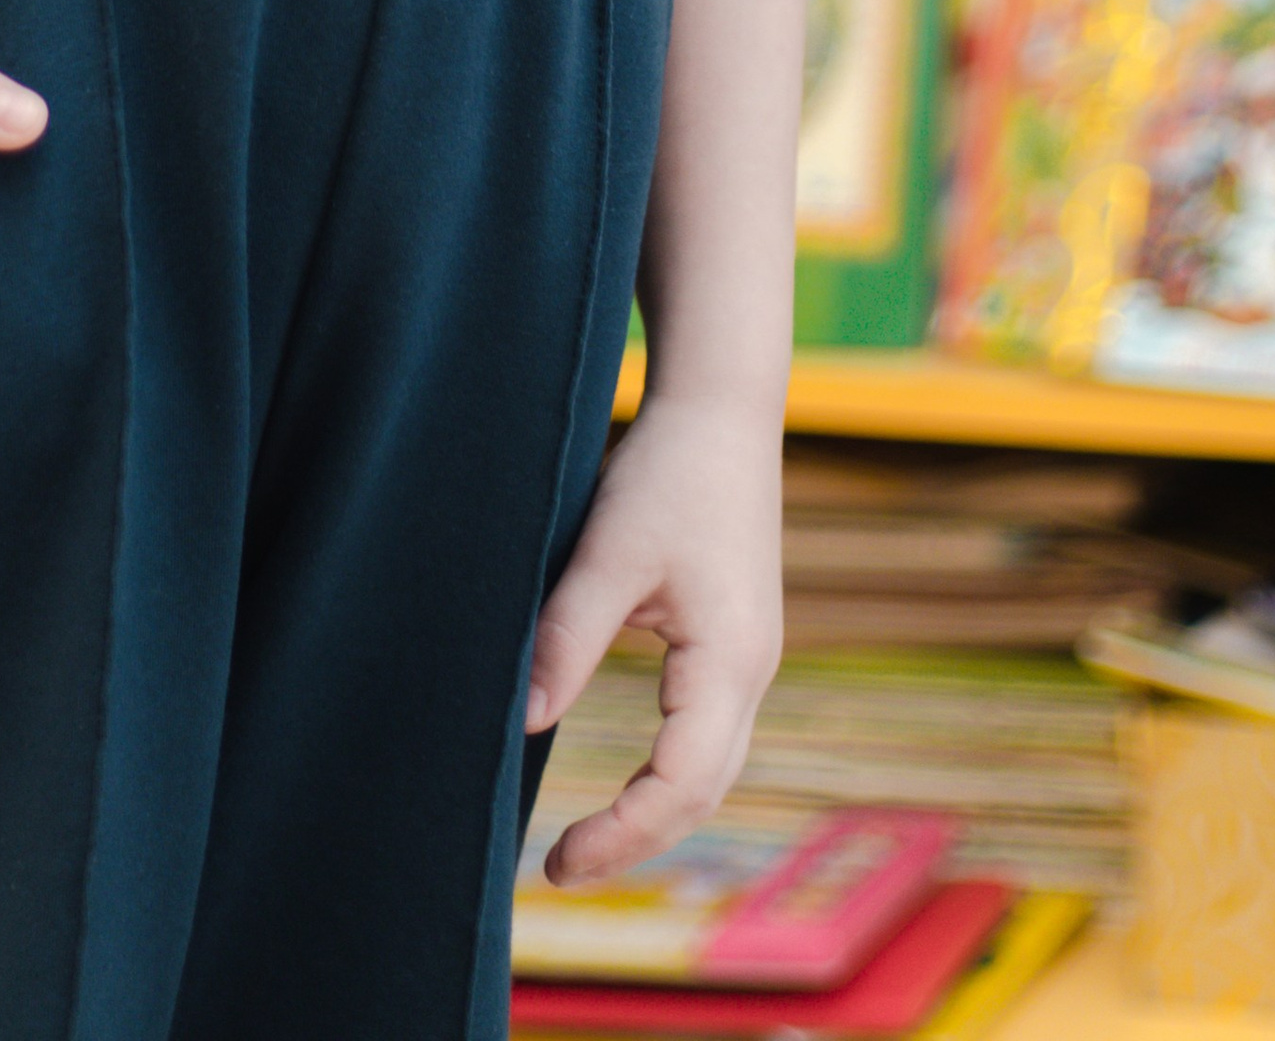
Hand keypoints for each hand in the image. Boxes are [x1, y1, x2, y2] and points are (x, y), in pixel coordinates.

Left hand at [526, 387, 783, 885]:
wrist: (723, 407)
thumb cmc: (669, 470)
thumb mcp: (609, 552)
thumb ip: (567, 637)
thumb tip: (522, 722)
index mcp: (730, 661)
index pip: (681, 786)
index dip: (620, 834)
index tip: (557, 861)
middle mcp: (752, 671)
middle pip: (704, 791)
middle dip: (637, 841)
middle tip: (562, 869)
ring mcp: (750, 657)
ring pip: (712, 768)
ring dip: (656, 813)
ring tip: (587, 841)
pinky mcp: (736, 639)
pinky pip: (709, 734)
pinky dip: (670, 774)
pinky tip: (629, 781)